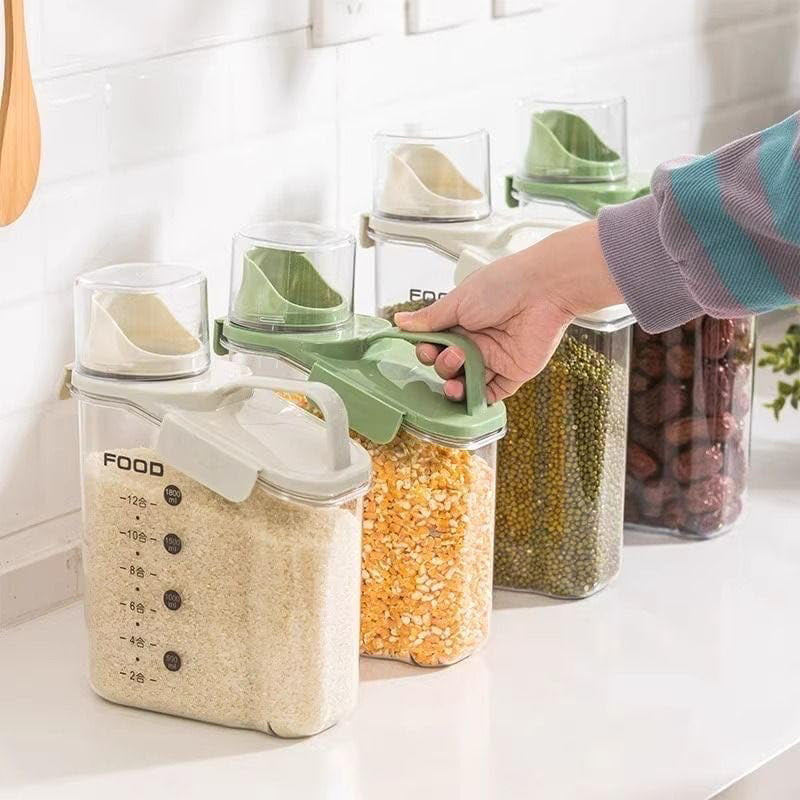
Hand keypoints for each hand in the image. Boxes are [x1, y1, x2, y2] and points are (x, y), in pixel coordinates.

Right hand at [394, 220, 622, 402]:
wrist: (543, 290)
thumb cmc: (502, 286)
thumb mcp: (458, 301)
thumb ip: (430, 318)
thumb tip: (399, 321)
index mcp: (461, 322)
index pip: (436, 345)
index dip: (428, 351)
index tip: (426, 349)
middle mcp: (476, 342)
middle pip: (449, 366)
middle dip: (443, 366)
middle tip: (453, 354)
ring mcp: (494, 359)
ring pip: (466, 383)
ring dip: (455, 387)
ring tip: (455, 383)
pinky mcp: (512, 374)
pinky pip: (491, 394)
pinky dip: (477, 400)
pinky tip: (467, 398)